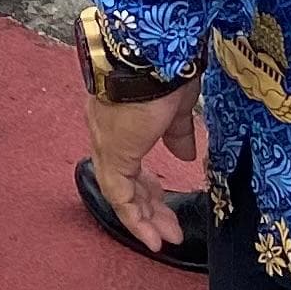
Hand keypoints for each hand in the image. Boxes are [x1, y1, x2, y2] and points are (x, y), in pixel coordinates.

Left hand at [82, 78, 204, 257]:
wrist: (150, 50)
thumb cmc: (165, 68)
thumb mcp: (177, 105)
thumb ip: (177, 132)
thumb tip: (185, 154)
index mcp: (120, 118)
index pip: (128, 160)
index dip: (146, 185)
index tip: (165, 202)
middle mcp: (105, 130)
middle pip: (122, 178)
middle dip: (147, 205)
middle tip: (167, 228)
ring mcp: (106, 140)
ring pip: (119, 189)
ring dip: (143, 217)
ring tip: (162, 238)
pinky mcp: (113, 150)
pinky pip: (118, 192)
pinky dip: (134, 217)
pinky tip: (152, 236)